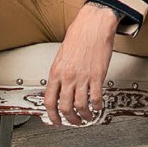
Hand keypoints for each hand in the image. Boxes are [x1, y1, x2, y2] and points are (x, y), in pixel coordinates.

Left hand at [44, 3, 117, 125]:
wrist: (93, 25)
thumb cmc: (79, 35)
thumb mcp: (62, 55)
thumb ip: (60, 73)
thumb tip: (60, 87)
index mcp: (56, 72)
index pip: (49, 101)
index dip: (52, 115)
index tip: (56, 121)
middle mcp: (68, 76)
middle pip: (65, 107)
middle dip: (70, 119)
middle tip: (74, 122)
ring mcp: (83, 77)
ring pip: (81, 106)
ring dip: (84, 116)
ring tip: (88, 117)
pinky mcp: (97, 76)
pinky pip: (96, 98)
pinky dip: (97, 106)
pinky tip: (98, 106)